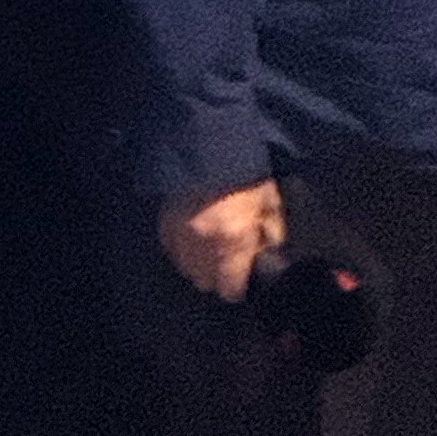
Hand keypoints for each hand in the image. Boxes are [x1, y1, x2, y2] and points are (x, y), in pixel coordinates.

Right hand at [159, 178, 285, 301]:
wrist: (209, 145)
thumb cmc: (245, 173)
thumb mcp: (269, 200)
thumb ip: (272, 230)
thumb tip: (270, 249)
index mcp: (233, 243)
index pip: (230, 290)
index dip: (237, 288)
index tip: (242, 280)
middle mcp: (203, 248)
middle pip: (206, 283)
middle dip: (218, 277)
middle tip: (228, 261)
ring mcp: (180, 237)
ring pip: (186, 270)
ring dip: (199, 265)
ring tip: (210, 250)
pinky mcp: (164, 224)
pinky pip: (172, 250)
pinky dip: (182, 248)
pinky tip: (192, 237)